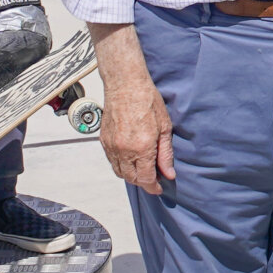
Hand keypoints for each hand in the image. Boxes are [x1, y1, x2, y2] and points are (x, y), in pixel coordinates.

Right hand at [100, 70, 175, 194]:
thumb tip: (168, 173)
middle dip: (143, 182)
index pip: (145, 179)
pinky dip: (121, 165)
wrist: (125, 84)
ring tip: (142, 168)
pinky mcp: (104, 140)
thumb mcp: (165, 127)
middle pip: (131, 179)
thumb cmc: (147, 100)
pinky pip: (111, 161)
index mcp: (141, 148)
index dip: (153, 187)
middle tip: (153, 178)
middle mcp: (124, 150)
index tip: (159, 188)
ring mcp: (111, 146)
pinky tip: (130, 158)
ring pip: (119, 172)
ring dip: (131, 175)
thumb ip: (165, 154)